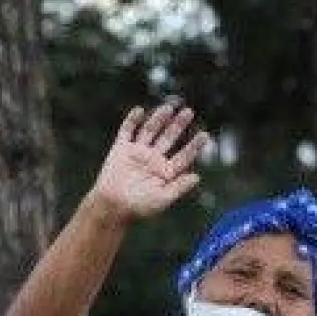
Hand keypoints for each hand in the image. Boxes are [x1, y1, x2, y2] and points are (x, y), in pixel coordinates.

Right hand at [87, 102, 209, 222]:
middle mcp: (153, 160)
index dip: (194, 146)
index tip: (205, 135)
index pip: (183, 156)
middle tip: (189, 111)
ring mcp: (137, 153)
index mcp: (165, 172)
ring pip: (150, 131)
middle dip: (178, 125)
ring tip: (169, 107)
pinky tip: (140, 110)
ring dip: (159, 118)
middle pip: (169, 138)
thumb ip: (179, 187)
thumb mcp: (162, 199)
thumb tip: (197, 176)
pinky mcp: (121, 149)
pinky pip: (127, 131)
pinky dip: (132, 120)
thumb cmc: (138, 207)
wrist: (111, 206)